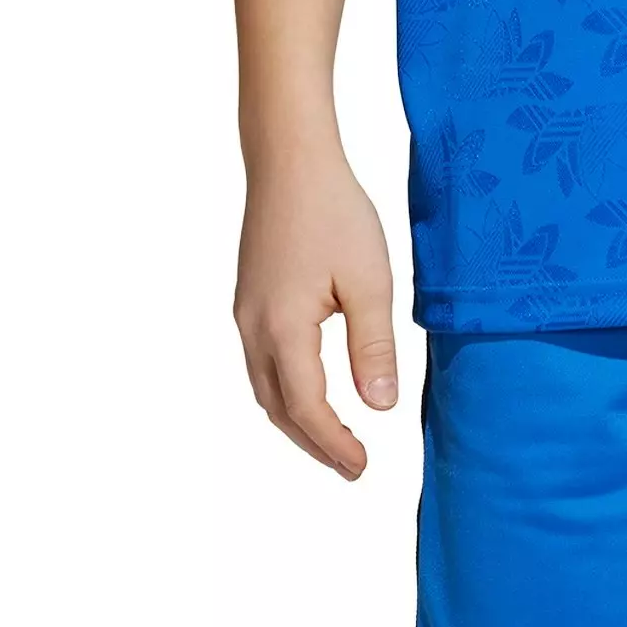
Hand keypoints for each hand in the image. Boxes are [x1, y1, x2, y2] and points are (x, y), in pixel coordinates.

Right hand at [234, 151, 398, 477]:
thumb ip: (373, 346)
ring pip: (265, 387)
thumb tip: (380, 406)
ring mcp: (245, 313)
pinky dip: (285, 390)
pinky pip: (261, 362)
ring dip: (297, 420)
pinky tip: (311, 386)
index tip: (364, 466)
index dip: (335, 444)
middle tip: (351, 465)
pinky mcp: (249, 297)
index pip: (308, 409)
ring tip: (333, 437)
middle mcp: (253, 328)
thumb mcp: (368, 280)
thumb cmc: (334, 211)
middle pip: (278, 408)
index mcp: (284, 329)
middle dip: (313, 443)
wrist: (289, 159)